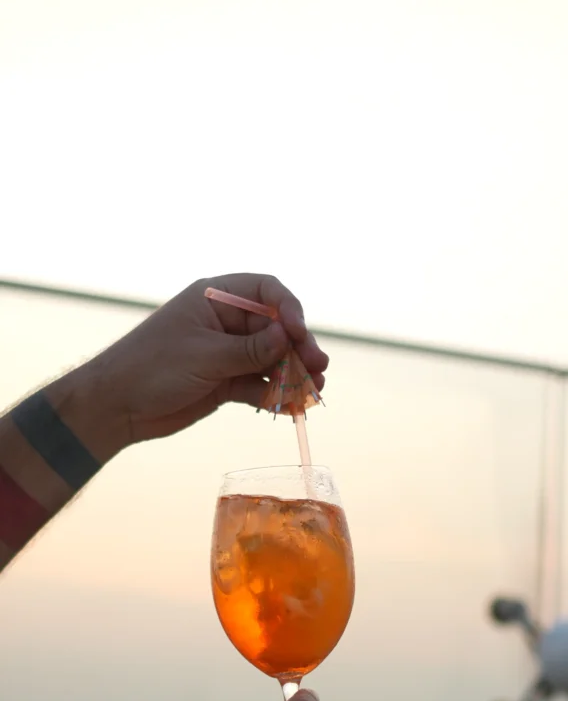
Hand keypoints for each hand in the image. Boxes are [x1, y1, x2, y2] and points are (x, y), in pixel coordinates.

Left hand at [100, 273, 328, 443]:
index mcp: (216, 298)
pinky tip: (293, 408)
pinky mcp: (224, 381)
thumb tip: (288, 337)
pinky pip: (259, 385)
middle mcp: (225, 322)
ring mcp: (226, 353)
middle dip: (299, 348)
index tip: (300, 334)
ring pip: (271, 360)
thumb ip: (249, 350)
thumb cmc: (151, 368)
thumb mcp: (204, 356)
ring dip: (294, 375)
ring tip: (314, 391)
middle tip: (318, 369)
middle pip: (276, 328)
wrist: (116, 406)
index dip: (290, 310)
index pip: (266, 292)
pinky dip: (275, 395)